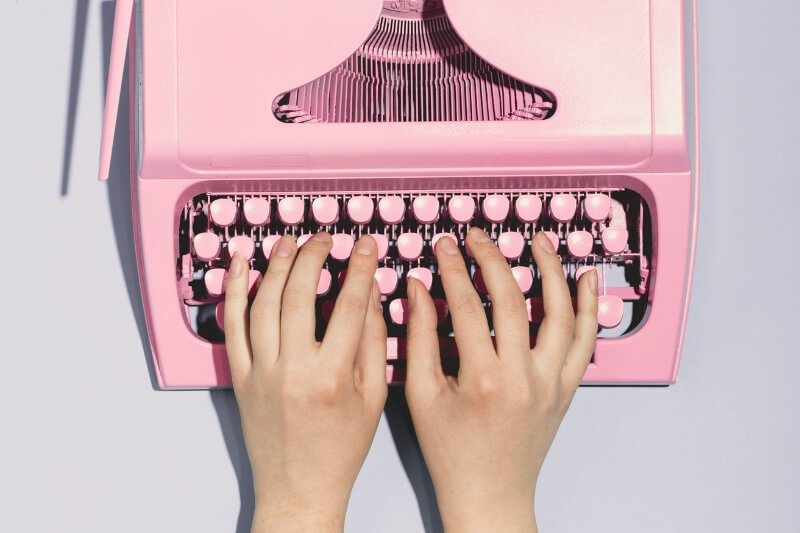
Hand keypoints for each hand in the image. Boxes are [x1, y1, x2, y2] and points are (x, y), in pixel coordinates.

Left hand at [223, 233, 387, 532]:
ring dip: (276, 266)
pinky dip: (235, 292)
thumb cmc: (341, 448)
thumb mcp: (373, 397)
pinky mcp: (240, 378)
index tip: (363, 246)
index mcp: (332, 376)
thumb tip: (370, 294)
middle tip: (324, 240)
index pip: (348, 305)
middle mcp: (293, 371)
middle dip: (313, 257)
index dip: (358, 267)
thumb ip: (372, 342)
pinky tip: (242, 266)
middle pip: (299, 295)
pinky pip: (232, 327)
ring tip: (289, 243)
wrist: (300, 488)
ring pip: (263, 305)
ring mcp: (261, 373)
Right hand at [404, 229, 597, 532]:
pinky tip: (586, 279)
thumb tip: (418, 288)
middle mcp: (524, 377)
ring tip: (538, 241)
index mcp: (483, 379)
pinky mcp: (566, 390)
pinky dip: (589, 307)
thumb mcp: (421, 395)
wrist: (489, 494)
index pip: (468, 305)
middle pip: (513, 300)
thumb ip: (420, 337)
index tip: (444, 245)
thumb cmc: (451, 452)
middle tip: (478, 236)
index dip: (453, 268)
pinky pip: (585, 342)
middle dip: (493, 259)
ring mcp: (552, 383)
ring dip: (551, 271)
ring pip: (560, 314)